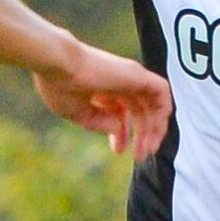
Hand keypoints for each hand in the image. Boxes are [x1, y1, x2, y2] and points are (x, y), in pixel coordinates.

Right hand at [34, 42, 170, 161]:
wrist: (57, 65)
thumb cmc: (58, 86)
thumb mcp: (78, 113)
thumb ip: (99, 122)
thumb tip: (118, 128)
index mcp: (102, 88)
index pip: (121, 112)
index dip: (122, 134)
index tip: (118, 151)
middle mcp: (119, 81)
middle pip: (139, 110)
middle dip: (141, 135)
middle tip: (139, 156)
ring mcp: (129, 77)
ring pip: (153, 104)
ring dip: (154, 129)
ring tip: (148, 150)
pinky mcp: (138, 75)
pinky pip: (162, 93)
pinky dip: (162, 112)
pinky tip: (155, 131)